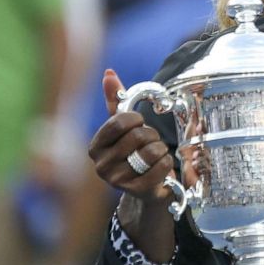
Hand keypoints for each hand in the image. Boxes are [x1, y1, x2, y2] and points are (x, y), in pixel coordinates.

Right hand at [88, 69, 175, 203]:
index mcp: (96, 146)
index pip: (119, 122)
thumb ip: (117, 100)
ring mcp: (118, 181)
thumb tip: (108, 73)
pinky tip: (161, 167)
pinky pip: (161, 167)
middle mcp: (101, 165)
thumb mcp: (124, 126)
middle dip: (151, 135)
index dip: (136, 119)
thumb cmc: (134, 151)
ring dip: (160, 150)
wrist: (148, 186)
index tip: (139, 123)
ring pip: (152, 151)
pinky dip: (167, 163)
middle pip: (138, 136)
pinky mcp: (137, 191)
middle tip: (148, 143)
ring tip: (154, 155)